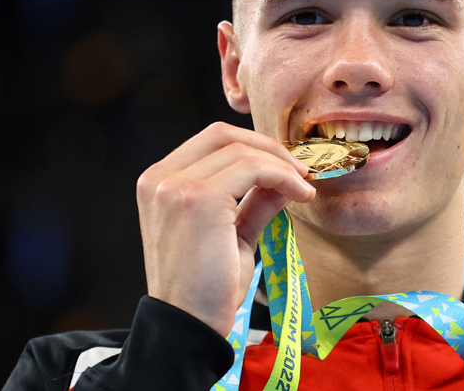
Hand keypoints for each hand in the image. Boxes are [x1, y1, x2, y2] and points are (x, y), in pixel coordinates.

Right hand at [136, 122, 315, 335]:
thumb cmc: (206, 292)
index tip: (286, 166)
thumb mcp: (232, 237)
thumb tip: (284, 180)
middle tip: (301, 170)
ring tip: (304, 186)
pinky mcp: (198, 198)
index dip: (253, 146)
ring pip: (241, 149)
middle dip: (269, 147)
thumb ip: (253, 204)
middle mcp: (160, 179)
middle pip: (223, 134)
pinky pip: (252, 168)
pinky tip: (300, 195)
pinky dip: (283, 176)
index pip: (211, 141)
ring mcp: (175, 186)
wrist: (188, 328)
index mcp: (159, 183)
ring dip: (281, 164)